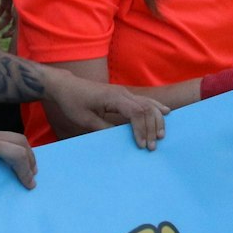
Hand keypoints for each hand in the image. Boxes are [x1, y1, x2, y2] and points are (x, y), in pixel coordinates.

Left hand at [43, 73, 167, 149]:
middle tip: (152, 146)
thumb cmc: (73, 102)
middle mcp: (123, 93)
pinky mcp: (124, 95)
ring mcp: (125, 92)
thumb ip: (103, 128)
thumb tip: (120, 139)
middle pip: (147, 109)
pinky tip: (166, 113)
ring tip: (160, 136)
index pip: (136, 113)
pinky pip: (145, 101)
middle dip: (152, 128)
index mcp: (113, 98)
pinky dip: (156, 108)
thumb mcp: (84, 119)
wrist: (66, 86)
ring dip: (157, 120)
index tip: (142, 145)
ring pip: (149, 104)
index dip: (142, 130)